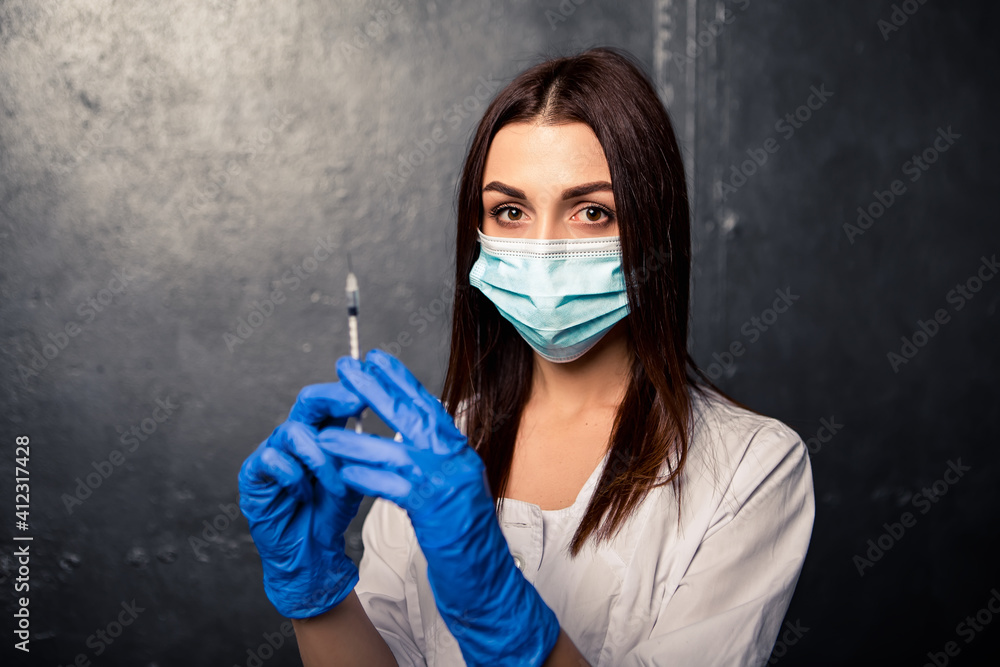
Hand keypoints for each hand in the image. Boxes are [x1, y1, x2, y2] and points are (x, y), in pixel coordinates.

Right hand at [237, 382, 365, 618]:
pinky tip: (304, 496)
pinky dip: (294, 477)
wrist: (310, 552)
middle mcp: (293, 436)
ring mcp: (271, 452)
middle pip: (307, 402)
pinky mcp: (253, 475)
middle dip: (331, 398)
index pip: (330, 399)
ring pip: (293, 433)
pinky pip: (271, 460)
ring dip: (320, 460)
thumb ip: (361, 450)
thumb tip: (383, 422)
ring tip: (337, 487)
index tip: (372, 388)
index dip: (347, 390)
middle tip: (355, 402)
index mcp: (319, 432)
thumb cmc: (331, 511)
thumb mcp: (354, 477)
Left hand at [320, 349, 561, 666]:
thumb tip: (415, 440)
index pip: (428, 406)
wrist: (489, 582)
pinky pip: (390, 485)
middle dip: (376, 389)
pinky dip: (363, 476)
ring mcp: (447, 482)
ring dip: (356, 438)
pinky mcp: (433, 508)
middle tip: (347, 367)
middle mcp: (457, 460)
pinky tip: (340, 470)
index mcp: (462, 453)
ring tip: (324, 428)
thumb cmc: (468, 542)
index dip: (401, 380)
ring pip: (394, 450)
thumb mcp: (457, 492)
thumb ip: (439, 463)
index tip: (376, 359)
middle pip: (413, 415)